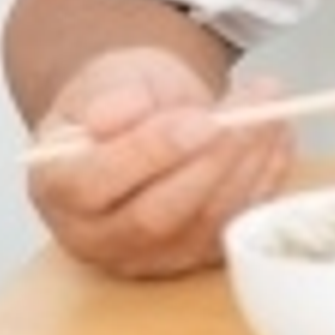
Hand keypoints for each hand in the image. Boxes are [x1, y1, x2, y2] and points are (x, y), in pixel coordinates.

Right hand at [21, 48, 295, 278]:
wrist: (141, 118)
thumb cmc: (119, 100)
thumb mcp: (106, 79)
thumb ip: (111, 96)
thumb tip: (121, 114)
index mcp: (56, 189)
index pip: (94, 185)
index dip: (150, 153)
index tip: (201, 120)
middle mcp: (95, 235)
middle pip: (157, 214)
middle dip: (214, 160)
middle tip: (253, 108)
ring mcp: (147, 254)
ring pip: (206, 222)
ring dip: (249, 163)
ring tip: (271, 107)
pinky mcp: (195, 254)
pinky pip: (237, 222)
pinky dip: (267, 176)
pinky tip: (278, 134)